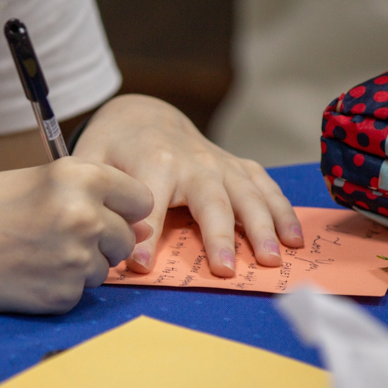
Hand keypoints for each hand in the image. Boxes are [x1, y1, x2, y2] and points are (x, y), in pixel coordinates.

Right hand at [0, 157, 152, 312]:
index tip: (103, 212)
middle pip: (127, 238)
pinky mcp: (59, 296)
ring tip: (34, 252)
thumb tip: (143, 227)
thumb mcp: (36, 182)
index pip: (140, 199)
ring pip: (105, 268)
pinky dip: (58, 287)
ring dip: (80, 264)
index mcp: (81, 177)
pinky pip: (78, 293)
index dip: (122, 208)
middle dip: (102, 240)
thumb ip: (90, 197)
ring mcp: (74, 260)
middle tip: (55, 235)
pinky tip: (24, 274)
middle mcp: (85, 216)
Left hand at [73, 95, 303, 276]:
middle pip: (212, 200)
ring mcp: (220, 163)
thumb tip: (102, 233)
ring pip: (248, 194)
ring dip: (263, 226)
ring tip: (273, 258)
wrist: (144, 116)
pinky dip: (283, 210)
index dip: (145, 236)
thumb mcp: (93, 162)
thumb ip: (97, 193)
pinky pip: (265, 186)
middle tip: (225, 271)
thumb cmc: (115, 147)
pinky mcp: (237, 166)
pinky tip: (295, 238)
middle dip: (219, 235)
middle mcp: (194, 161)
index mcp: (154, 161)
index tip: (142, 267)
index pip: (151, 203)